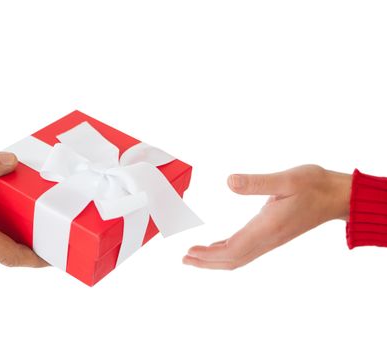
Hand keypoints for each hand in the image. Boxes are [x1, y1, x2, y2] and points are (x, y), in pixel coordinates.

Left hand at [183, 165, 351, 269]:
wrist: (337, 196)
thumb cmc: (314, 185)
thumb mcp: (287, 179)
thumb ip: (257, 182)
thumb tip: (229, 182)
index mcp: (268, 227)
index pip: (232, 248)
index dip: (209, 254)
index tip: (189, 252)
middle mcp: (268, 238)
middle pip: (232, 259)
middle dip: (207, 262)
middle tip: (184, 259)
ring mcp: (271, 239)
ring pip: (239, 257)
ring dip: (216, 259)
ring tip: (195, 256)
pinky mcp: (273, 235)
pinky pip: (247, 250)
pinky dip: (228, 251)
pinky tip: (219, 246)